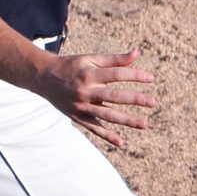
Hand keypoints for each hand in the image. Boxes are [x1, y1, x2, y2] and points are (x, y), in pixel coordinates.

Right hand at [37, 50, 159, 145]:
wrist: (43, 77)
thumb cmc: (72, 66)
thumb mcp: (90, 59)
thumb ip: (114, 59)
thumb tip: (136, 53)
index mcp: (89, 74)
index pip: (116, 75)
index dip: (134, 75)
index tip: (151, 78)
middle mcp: (85, 91)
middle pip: (113, 96)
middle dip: (134, 99)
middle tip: (153, 102)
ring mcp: (80, 106)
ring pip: (106, 115)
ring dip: (126, 120)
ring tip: (144, 124)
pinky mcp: (77, 117)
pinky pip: (94, 128)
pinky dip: (107, 135)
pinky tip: (121, 142)